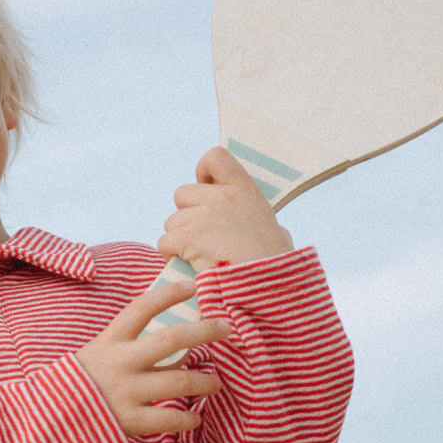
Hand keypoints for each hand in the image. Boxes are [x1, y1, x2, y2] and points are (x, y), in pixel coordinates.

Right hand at [75, 280, 230, 436]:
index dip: (168, 294)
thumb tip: (176, 339)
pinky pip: (167, 419)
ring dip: (204, 381)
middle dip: (204, 331)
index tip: (193, 286)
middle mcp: (120, 362)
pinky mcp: (128, 420)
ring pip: (177, 381)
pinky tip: (195, 418)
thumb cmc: (83, 380)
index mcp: (111, 340)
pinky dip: (186, 419)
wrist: (51, 414)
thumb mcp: (99, 351)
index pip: (141, 308)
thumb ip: (129, 344)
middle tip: (228, 328)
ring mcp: (125, 392)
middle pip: (170, 340)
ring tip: (216, 382)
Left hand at [158, 146, 293, 272]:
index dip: (203, 173)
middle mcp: (221, 197)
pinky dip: (170, 255)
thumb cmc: (273, 264)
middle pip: (182, 194)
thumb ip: (260, 222)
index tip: (206, 189)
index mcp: (244, 189)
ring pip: (171, 222)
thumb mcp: (276, 230)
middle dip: (187, 215)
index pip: (215, 157)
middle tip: (201, 236)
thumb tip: (275, 232)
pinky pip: (165, 242)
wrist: (266, 285)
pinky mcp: (189, 237)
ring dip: (179, 239)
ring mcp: (203, 216)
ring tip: (198, 256)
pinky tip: (187, 264)